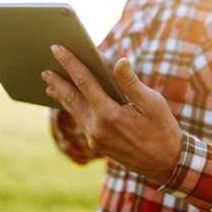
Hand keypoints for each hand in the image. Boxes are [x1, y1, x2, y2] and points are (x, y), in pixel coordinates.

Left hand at [42, 45, 182, 183]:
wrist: (167, 163)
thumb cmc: (163, 129)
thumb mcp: (152, 102)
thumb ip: (130, 82)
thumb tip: (119, 61)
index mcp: (110, 115)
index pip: (84, 82)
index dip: (70, 63)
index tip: (57, 48)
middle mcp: (97, 129)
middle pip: (71, 99)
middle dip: (57, 82)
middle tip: (45, 69)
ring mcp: (95, 140)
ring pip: (74, 112)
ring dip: (62, 97)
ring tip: (50, 85)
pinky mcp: (98, 146)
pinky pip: (82, 122)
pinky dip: (74, 109)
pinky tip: (69, 102)